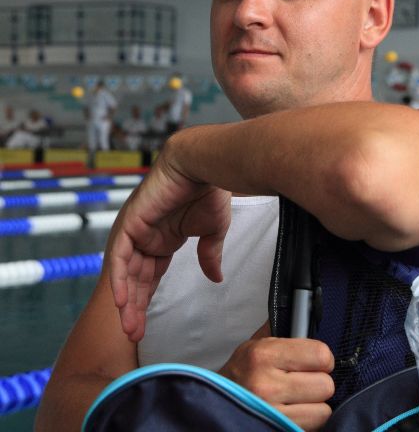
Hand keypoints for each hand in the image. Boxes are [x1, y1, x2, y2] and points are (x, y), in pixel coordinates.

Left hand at [109, 147, 231, 341]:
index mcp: (161, 237)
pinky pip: (120, 257)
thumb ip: (209, 254)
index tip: (146, 326)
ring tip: (131, 327)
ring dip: (127, 300)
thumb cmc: (209, 189)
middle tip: (135, 334)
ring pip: (125, 272)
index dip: (146, 300)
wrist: (205, 164)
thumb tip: (216, 277)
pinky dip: (120, 279)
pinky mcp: (130, 222)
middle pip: (135, 279)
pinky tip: (124, 301)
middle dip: (134, 307)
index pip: (148, 275)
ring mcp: (135, 229)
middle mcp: (144, 235)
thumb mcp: (213, 230)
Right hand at [220, 322, 334, 430]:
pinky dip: (309, 421)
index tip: (315, 362)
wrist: (214, 404)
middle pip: (325, 385)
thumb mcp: (254, 343)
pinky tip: (295, 412)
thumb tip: (303, 310)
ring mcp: (271, 414)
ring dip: (315, 406)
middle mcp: (267, 385)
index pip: (320, 355)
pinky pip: (314, 426)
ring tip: (299, 399)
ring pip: (323, 410)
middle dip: (318, 383)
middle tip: (304, 382)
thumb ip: (281, 329)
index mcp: (264, 354)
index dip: (323, 359)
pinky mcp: (276, 431)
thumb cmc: (240, 373)